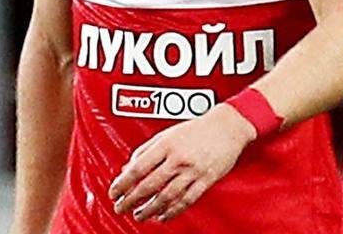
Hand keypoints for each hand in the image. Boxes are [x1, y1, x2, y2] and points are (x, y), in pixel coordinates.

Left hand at [108, 103, 256, 222]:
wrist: (228, 126)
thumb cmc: (197, 129)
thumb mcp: (167, 133)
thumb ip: (145, 150)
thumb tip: (127, 169)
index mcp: (166, 144)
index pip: (138, 168)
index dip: (122, 184)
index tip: (114, 193)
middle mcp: (179, 158)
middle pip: (149, 185)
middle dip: (131, 200)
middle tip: (121, 208)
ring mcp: (193, 171)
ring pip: (166, 196)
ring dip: (149, 209)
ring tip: (139, 215)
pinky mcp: (206, 180)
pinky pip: (186, 200)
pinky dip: (172, 211)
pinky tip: (162, 216)